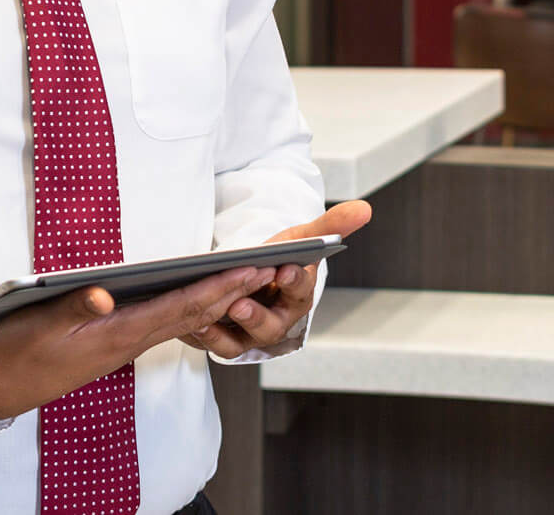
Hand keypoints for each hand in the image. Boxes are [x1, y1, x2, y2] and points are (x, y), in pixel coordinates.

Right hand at [0, 263, 275, 421]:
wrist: (0, 387)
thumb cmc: (19, 352)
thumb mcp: (41, 325)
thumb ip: (74, 308)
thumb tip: (102, 295)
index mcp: (119, 334)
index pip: (181, 308)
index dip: (218, 289)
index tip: (249, 272)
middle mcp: (130, 341)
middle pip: (194, 314)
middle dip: (233, 291)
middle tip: (269, 269)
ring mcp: (125, 345)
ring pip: (184, 321)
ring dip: (219, 299)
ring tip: (249, 278)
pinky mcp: (117, 344)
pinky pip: (166, 324)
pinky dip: (193, 308)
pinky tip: (203, 297)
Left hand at [183, 200, 372, 359]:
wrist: (255, 279)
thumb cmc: (280, 258)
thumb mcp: (300, 238)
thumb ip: (329, 225)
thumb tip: (365, 208)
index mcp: (297, 296)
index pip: (300, 292)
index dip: (294, 281)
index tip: (285, 269)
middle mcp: (276, 322)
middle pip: (269, 327)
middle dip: (255, 316)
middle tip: (240, 304)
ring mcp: (248, 336)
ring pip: (238, 344)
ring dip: (223, 333)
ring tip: (206, 317)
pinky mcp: (223, 340)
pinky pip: (211, 345)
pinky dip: (200, 336)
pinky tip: (188, 322)